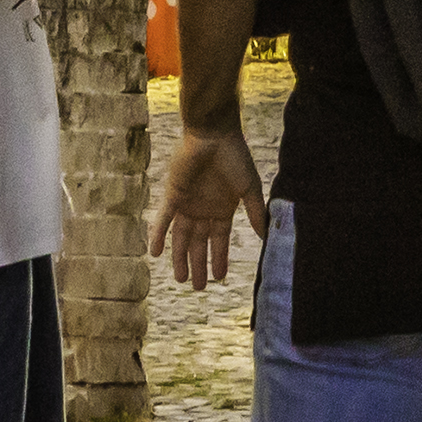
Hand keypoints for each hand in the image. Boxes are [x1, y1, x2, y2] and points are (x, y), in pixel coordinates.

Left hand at [154, 120, 263, 291]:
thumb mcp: (249, 188)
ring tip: (181, 278)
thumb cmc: (235, 157)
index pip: (219, 240)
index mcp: (222, 209)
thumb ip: (255, 212)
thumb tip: (266, 237)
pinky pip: (163, 219)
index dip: (219, 258)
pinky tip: (155, 253)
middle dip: (199, 265)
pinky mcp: (173, 195)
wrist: (214, 134)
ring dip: (180, 257)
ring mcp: (187, 203)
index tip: (219, 278)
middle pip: (199, 244)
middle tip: (198, 287)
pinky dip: (158, 235)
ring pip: (181, 237)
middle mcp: (203, 210)